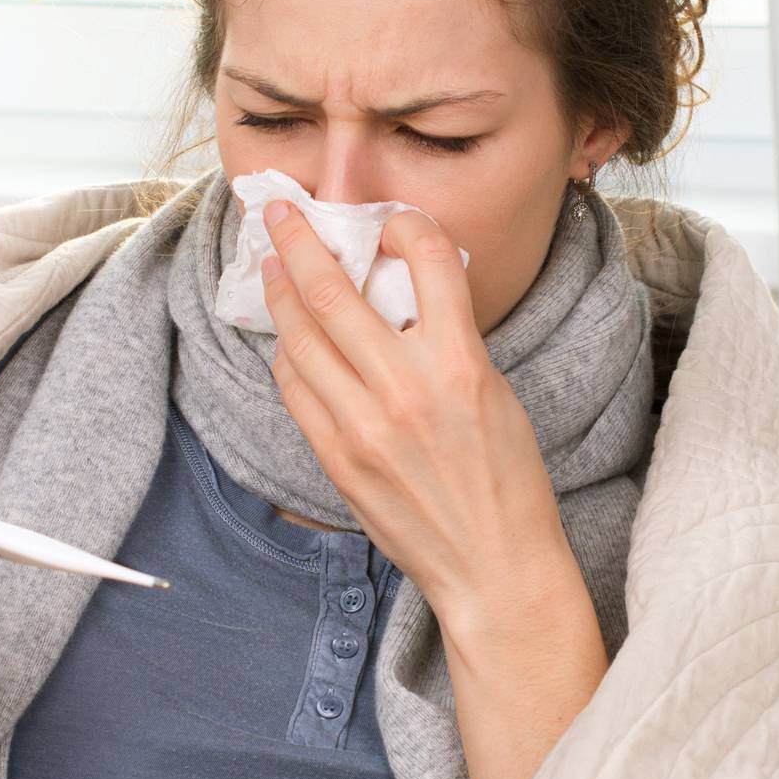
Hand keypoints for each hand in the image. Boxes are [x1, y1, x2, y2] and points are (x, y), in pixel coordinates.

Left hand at [257, 196, 569, 618]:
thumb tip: (401, 294)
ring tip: (273, 268)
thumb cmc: (506, 481)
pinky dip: (288, 356)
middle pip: (333, 290)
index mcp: (461, 363)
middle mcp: (406, 388)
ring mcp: (363, 426)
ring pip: (300, 337)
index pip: (426, 259)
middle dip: (298, 241)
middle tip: (279, 213)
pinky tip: (289, 340)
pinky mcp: (337, 458)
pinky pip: (295, 389)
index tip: (388, 219)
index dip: (402, 224)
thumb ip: (448, 341)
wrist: (493, 565)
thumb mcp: (495, 394)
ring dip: (280, 293)